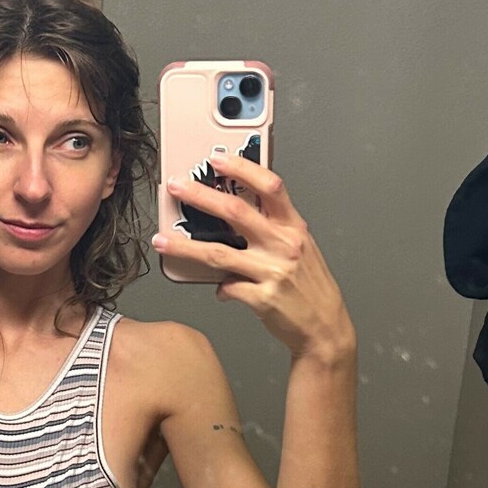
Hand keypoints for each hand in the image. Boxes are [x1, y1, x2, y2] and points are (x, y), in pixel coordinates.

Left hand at [153, 153, 355, 365]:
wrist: (326, 327)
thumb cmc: (310, 286)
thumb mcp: (300, 247)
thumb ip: (272, 227)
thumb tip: (233, 211)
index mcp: (293, 227)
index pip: (269, 186)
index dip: (242, 169)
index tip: (217, 159)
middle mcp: (284, 245)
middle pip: (235, 211)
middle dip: (200, 196)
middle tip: (176, 187)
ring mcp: (272, 271)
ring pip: (218, 253)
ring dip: (184, 246)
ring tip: (162, 240)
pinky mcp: (262, 298)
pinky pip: (227, 288)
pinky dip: (219, 288)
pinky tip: (218, 288)